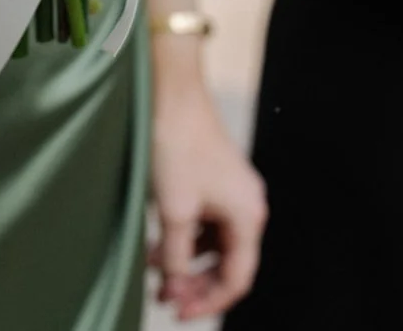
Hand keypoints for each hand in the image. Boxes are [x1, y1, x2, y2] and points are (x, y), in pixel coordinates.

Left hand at [150, 79, 266, 321]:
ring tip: (154, 271)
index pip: (237, 277)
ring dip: (185, 260)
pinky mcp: (213, 179)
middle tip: (166, 297)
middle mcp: (246, 204)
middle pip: (227, 261)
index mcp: (248, 215)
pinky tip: (157, 243)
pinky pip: (203, 221)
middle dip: (196, 282)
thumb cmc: (177, 144)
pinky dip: (182, 236)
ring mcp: (230, 190)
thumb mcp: (173, 211)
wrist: (170, 92)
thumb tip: (173, 284)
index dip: (209, 301)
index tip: (180, 312)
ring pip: (212, 242)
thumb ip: (176, 256)